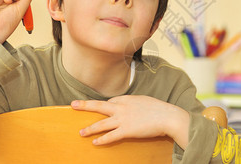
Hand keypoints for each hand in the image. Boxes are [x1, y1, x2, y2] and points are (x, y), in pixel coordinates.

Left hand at [71, 95, 188, 148]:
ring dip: (89, 128)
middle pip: (99, 106)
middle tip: (73, 104)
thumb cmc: (159, 109)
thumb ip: (134, 103)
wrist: (167, 117)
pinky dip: (102, 140)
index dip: (106, 106)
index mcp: (127, 99)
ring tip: (81, 132)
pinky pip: (110, 136)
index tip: (102, 109)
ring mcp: (123, 119)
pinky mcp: (127, 131)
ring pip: (101, 124)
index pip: (111, 101)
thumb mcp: (144, 101)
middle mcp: (122, 107)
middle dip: (85, 106)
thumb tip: (130, 107)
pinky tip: (95, 143)